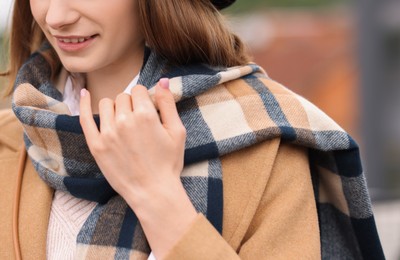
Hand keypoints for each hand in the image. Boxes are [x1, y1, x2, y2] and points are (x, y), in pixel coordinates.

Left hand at [79, 79, 196, 258]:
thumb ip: (168, 103)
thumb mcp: (177, 132)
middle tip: (138, 121)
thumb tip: (163, 80)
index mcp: (145, 115)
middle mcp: (124, 120)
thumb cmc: (168, 163)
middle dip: (131, 104)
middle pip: (123, 96)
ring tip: (123, 122)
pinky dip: (84, 103)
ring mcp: (107, 133)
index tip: (148, 110)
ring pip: (107, 103)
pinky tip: (84, 92)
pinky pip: (85, 117)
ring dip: (115, 108)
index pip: (139, 90)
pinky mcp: (96, 145)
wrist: (153, 192)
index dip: (145, 98)